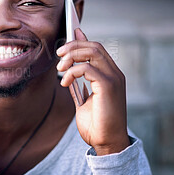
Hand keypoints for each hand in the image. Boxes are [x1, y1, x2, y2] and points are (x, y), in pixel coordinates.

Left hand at [56, 29, 129, 154]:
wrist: (106, 143)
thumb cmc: (96, 123)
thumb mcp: (83, 98)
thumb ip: (79, 82)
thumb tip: (70, 68)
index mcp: (110, 75)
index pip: (97, 48)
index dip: (83, 39)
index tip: (71, 31)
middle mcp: (115, 73)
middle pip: (94, 46)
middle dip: (73, 46)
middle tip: (58, 54)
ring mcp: (114, 79)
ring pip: (93, 52)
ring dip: (72, 56)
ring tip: (60, 68)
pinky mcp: (109, 86)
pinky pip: (88, 68)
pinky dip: (73, 72)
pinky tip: (65, 81)